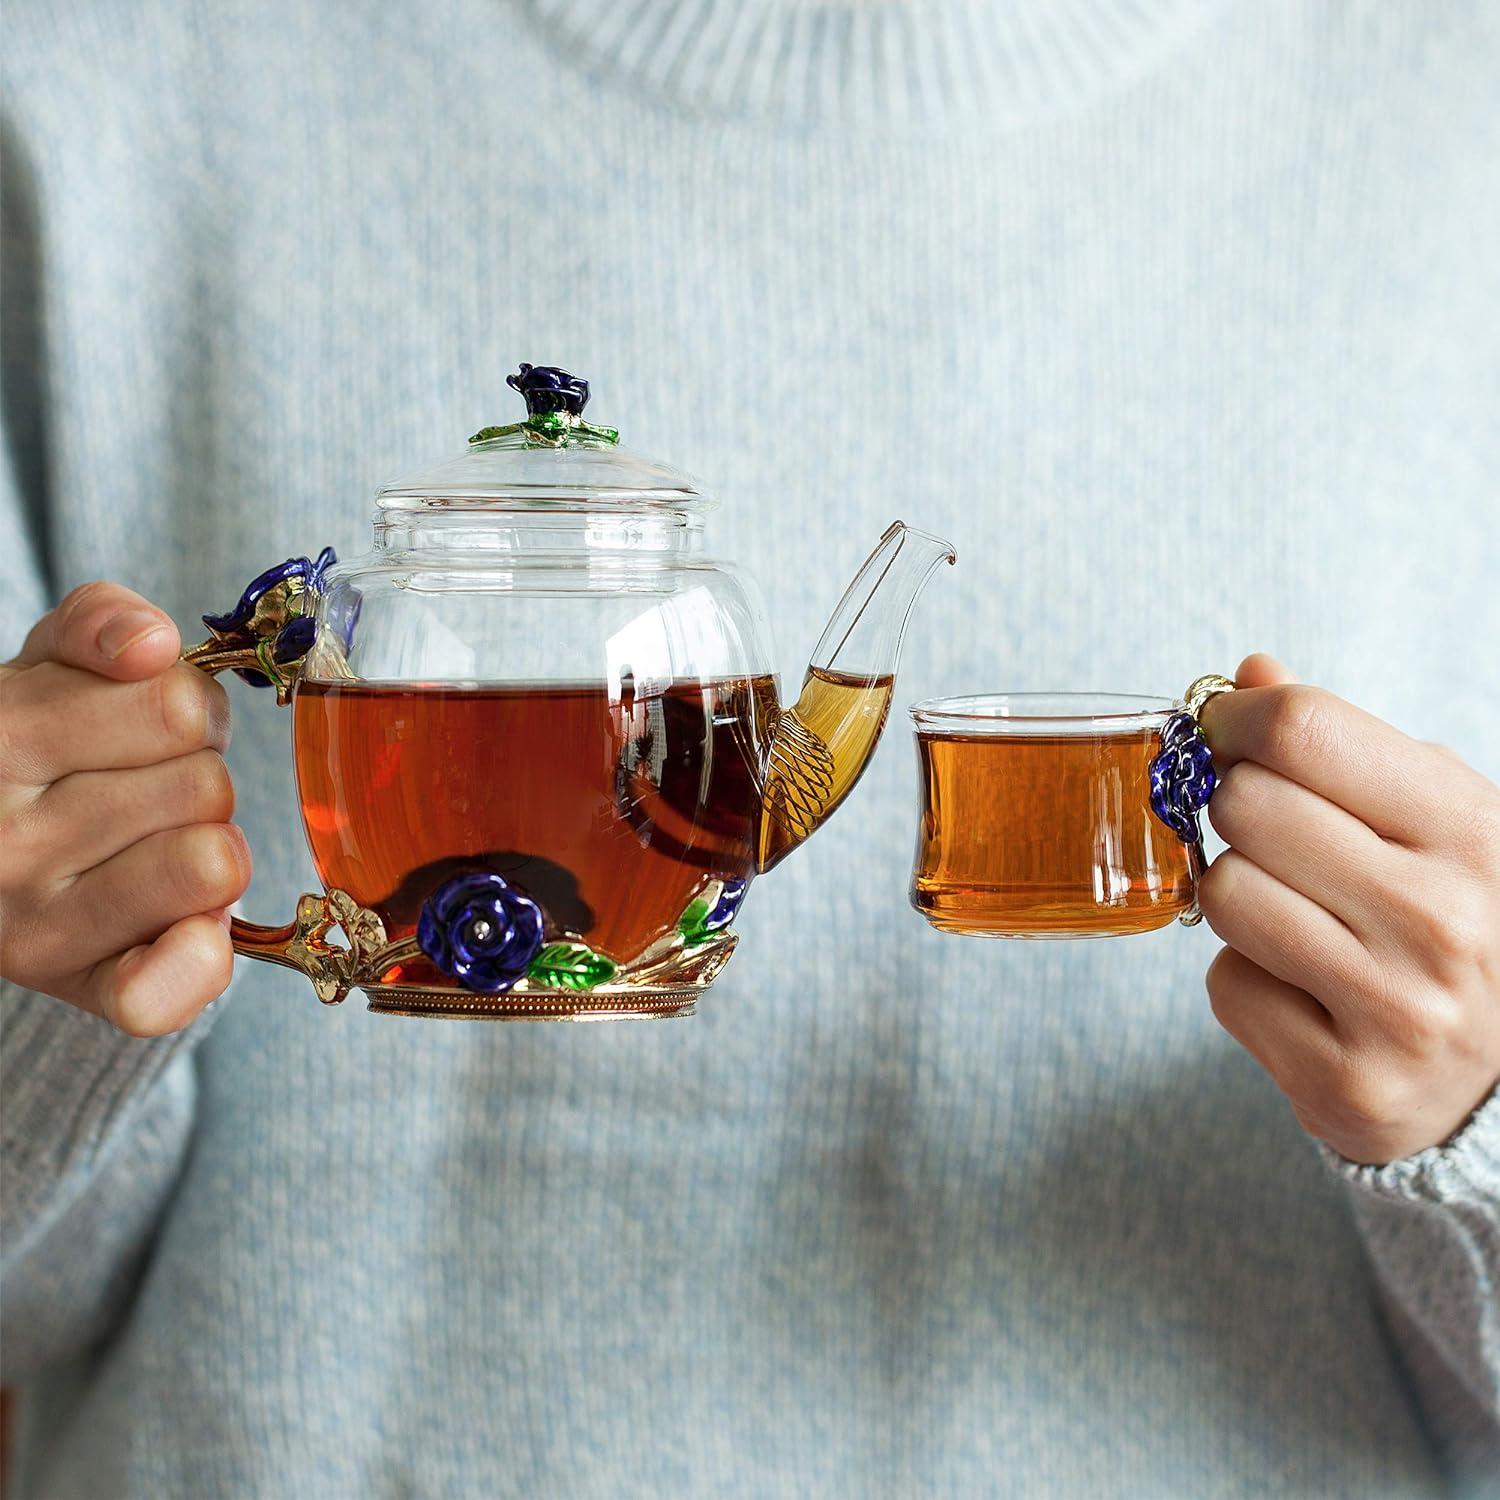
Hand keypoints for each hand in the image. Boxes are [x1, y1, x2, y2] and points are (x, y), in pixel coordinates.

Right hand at [0, 583, 248, 1034]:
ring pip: (213, 862)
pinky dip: (194, 959)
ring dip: (206, 847)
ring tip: (152, 844)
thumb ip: (99, 624)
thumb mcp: (49, 664)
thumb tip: (151, 644)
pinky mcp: (75, 989)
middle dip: (198, 778)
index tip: (148, 728)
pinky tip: (182, 928)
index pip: (181, 707)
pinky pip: (164, 988)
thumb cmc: (35, 748)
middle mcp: (2, 839)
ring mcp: (33, 924)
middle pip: (208, 785)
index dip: (190, 711)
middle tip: (147, 791)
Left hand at [1198, 655, 1499, 1164]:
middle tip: (1271, 836)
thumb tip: (1253, 673)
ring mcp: (1397, 1009)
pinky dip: (1246, 979)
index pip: (1307, 731)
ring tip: (1296, 914)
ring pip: (1225, 893)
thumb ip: (1343, 744)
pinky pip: (1225, 985)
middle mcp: (1443, 920)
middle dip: (1236, 810)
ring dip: (1237, 895)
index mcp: (1472, 831)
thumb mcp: (1433, 816)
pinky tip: (1304, 989)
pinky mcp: (1346, 1082)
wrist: (1499, 1074)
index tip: (1225, 729)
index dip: (1240, 718)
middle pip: (1248, 806)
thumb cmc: (1452, 916)